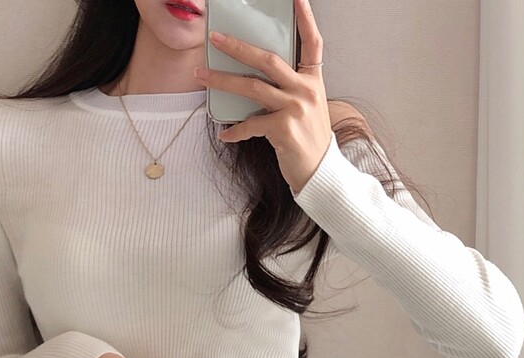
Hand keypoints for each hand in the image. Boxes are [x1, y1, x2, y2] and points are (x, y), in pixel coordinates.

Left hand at [193, 0, 331, 194]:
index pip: (313, 43)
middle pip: (268, 60)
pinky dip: (235, 130)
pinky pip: (251, 123)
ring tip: (202, 76)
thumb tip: (252, 77)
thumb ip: (287, 89)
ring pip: (252, 87)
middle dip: (238, 47)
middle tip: (216, 39)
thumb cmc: (308, 140)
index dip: (306, 18)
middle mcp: (306, 91)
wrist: (320, 172)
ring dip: (223, 81)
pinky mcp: (284, 129)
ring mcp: (296, 109)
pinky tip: (225, 135)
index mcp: (313, 81)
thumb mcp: (306, 108)